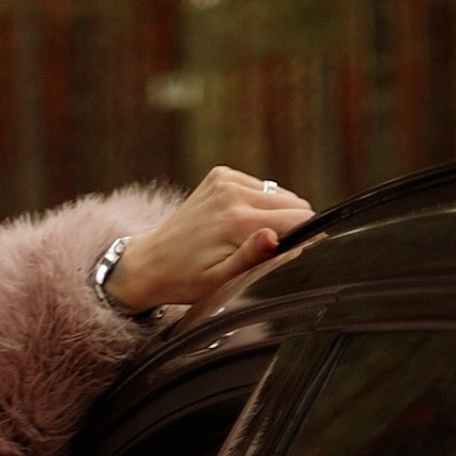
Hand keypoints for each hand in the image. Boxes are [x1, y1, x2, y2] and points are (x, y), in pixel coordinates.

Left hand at [111, 165, 316, 313]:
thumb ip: (253, 258)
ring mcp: (225, 179)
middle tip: (266, 252)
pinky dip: (257, 204)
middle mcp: (233, 191)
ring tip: (248, 239)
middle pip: (292, 203)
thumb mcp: (222, 280)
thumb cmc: (186, 279)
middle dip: (289, 226)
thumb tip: (274, 236)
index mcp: (238, 219)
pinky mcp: (220, 175)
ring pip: (278, 194)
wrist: (151, 262)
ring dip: (273, 215)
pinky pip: (258, 187)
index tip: (295, 255)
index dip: (304, 237)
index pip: (298, 218)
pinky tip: (238, 223)